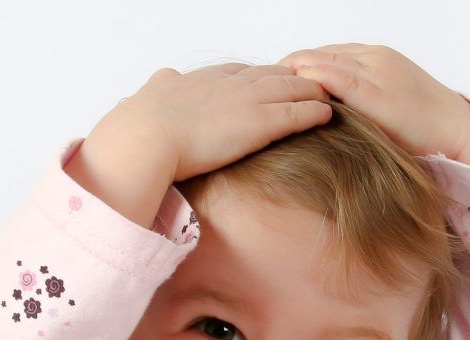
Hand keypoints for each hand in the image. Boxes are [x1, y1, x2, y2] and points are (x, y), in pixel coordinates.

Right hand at [108, 63, 333, 180]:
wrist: (147, 136)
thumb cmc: (142, 125)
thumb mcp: (150, 95)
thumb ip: (162, 86)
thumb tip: (162, 78)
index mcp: (204, 79)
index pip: (240, 72)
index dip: (259, 76)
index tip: (270, 80)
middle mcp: (230, 84)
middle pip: (271, 75)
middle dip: (292, 79)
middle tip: (310, 84)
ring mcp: (248, 101)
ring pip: (290, 89)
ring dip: (311, 91)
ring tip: (327, 95)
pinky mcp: (260, 123)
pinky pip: (297, 114)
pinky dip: (314, 111)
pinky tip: (328, 113)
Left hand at [276, 43, 469, 159]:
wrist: (458, 131)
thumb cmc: (422, 127)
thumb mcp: (383, 106)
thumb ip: (355, 101)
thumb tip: (321, 113)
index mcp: (374, 58)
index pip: (324, 54)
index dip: (296, 64)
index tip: (272, 79)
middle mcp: (374, 58)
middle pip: (319, 54)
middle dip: (288, 68)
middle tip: (261, 84)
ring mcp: (378, 72)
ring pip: (325, 62)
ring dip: (294, 72)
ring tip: (268, 88)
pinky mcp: (380, 93)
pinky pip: (341, 79)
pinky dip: (316, 80)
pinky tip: (297, 87)